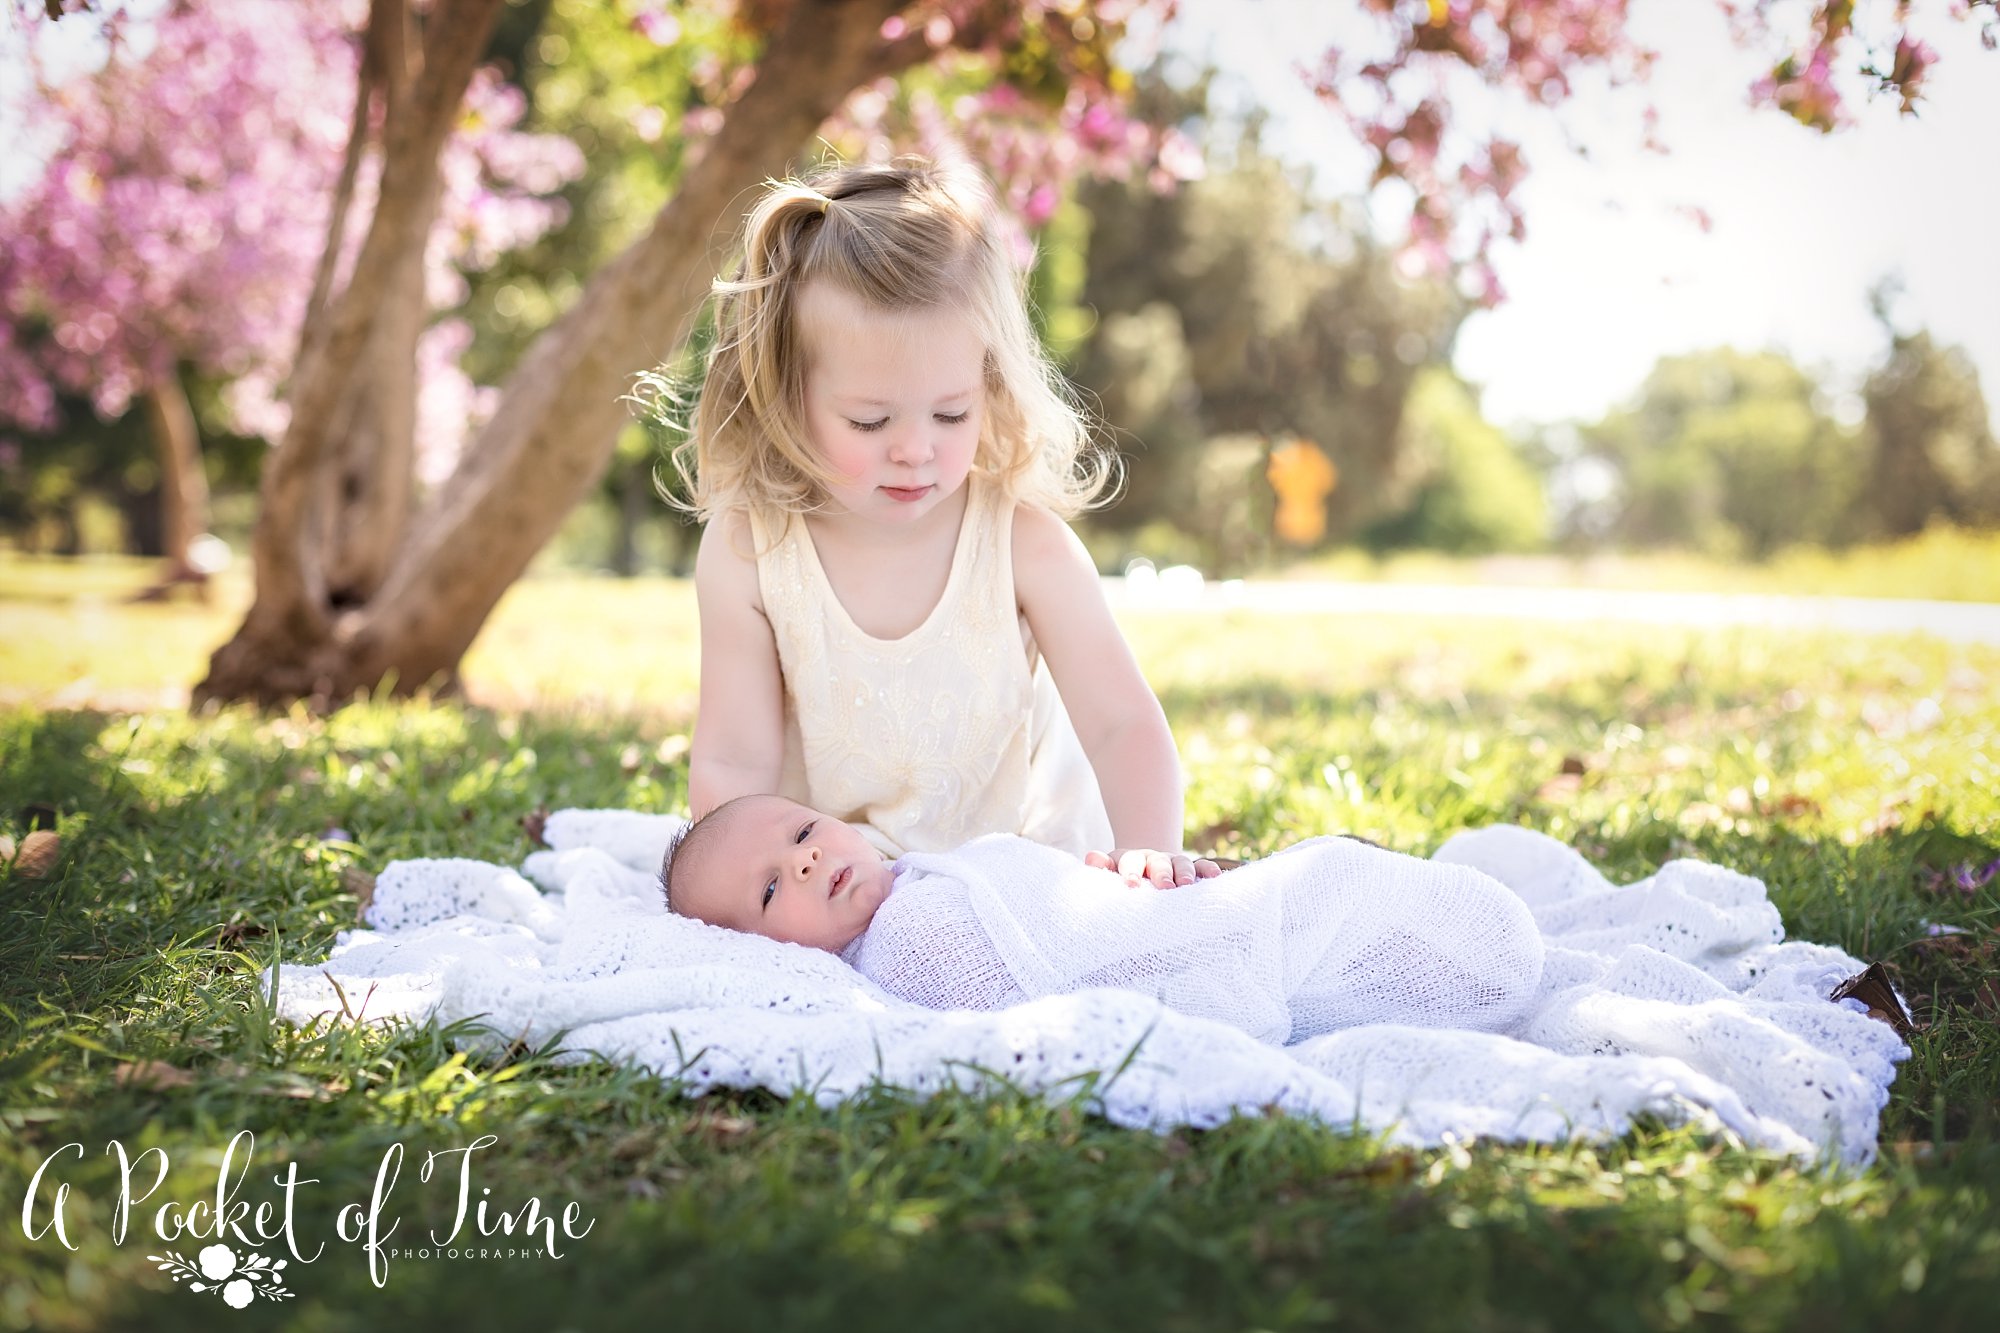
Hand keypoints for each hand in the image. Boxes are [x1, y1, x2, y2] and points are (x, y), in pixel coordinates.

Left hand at [1084, 848, 1221, 887]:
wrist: (1144, 871)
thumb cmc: (1122, 881)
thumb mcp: (1108, 874)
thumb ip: (1100, 868)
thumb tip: (1090, 859)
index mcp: (1130, 860)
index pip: (1130, 861)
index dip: (1131, 872)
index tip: (1132, 886)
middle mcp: (1153, 858)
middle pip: (1158, 862)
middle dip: (1162, 873)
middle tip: (1165, 887)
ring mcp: (1174, 863)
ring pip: (1182, 863)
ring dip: (1185, 873)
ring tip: (1187, 886)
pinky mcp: (1193, 870)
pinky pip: (1203, 867)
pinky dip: (1209, 870)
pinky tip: (1215, 877)